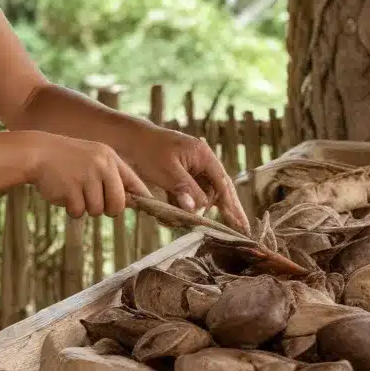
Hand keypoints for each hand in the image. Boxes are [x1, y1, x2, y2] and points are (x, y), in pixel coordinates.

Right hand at [27, 132, 150, 217]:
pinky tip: (63, 192)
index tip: (149, 206)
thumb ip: (111, 177)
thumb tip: (132, 202)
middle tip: (94, 201)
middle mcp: (102, 166)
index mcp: (109, 158)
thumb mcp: (92, 159)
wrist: (37, 152)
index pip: (133, 182)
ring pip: (96, 210)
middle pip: (117, 205)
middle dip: (108, 210)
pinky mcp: (72, 190)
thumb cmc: (66, 159)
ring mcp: (87, 178)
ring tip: (73, 189)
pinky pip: (78, 212)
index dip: (142, 197)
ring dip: (85, 207)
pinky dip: (71, 208)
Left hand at [127, 129, 250, 234]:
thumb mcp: (167, 170)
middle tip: (235, 230)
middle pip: (217, 191)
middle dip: (222, 210)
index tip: (241, 224)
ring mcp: (191, 170)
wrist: (128, 140)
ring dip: (194, 211)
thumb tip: (199, 209)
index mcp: (203, 156)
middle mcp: (201, 163)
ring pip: (201, 197)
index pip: (223, 184)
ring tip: (181, 223)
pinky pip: (187, 196)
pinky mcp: (180, 178)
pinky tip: (168, 218)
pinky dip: (180, 207)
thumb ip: (184, 188)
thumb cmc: (148, 150)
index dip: (232, 206)